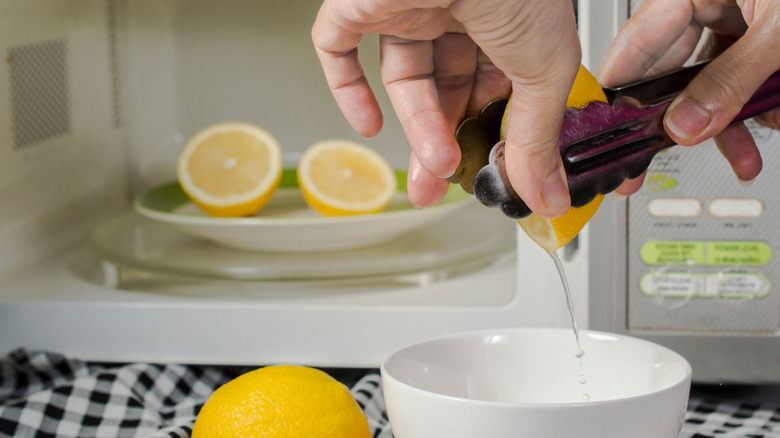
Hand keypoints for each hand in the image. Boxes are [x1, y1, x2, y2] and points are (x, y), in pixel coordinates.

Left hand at [312, 0, 581, 216]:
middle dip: (448, 143)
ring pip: (406, 79)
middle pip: (447, 91)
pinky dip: (350, 90)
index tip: (491, 172)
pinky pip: (341, 49)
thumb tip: (546, 192)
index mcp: (505, 24)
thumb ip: (537, 138)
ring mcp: (407, 5)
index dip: (490, 133)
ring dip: (418, 129)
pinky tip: (369, 125)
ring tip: (434, 167)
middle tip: (449, 184)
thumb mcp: (544, 71)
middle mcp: (457, 13)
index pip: (493, 90)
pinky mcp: (361, 2)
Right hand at [597, 0, 778, 195]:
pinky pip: (744, 73)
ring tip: (745, 154)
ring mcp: (736, 15)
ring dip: (730, 121)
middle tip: (656, 160)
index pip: (634, 47)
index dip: (617, 93)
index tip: (610, 132)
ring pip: (712, 79)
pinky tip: (774, 118)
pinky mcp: (761, 29)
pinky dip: (758, 101)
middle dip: (682, 119)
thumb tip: (687, 124)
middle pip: (672, 71)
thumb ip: (731, 80)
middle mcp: (708, 1)